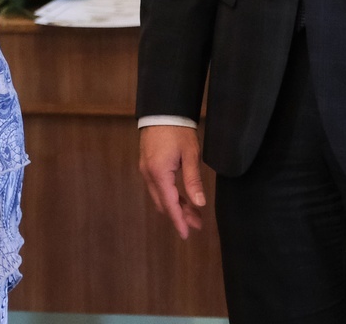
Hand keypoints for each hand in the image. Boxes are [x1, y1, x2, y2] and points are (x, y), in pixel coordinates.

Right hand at [139, 124, 206, 238]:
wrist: (162, 111)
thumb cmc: (178, 131)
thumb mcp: (190, 155)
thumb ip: (193, 180)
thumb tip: (199, 203)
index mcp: (159, 173)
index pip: (170, 204)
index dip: (179, 220)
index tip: (186, 234)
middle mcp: (148, 174)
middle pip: (164, 203)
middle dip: (179, 215)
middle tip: (197, 224)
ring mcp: (146, 169)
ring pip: (160, 196)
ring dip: (175, 205)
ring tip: (193, 212)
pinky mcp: (147, 164)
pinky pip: (157, 187)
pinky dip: (169, 195)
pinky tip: (180, 197)